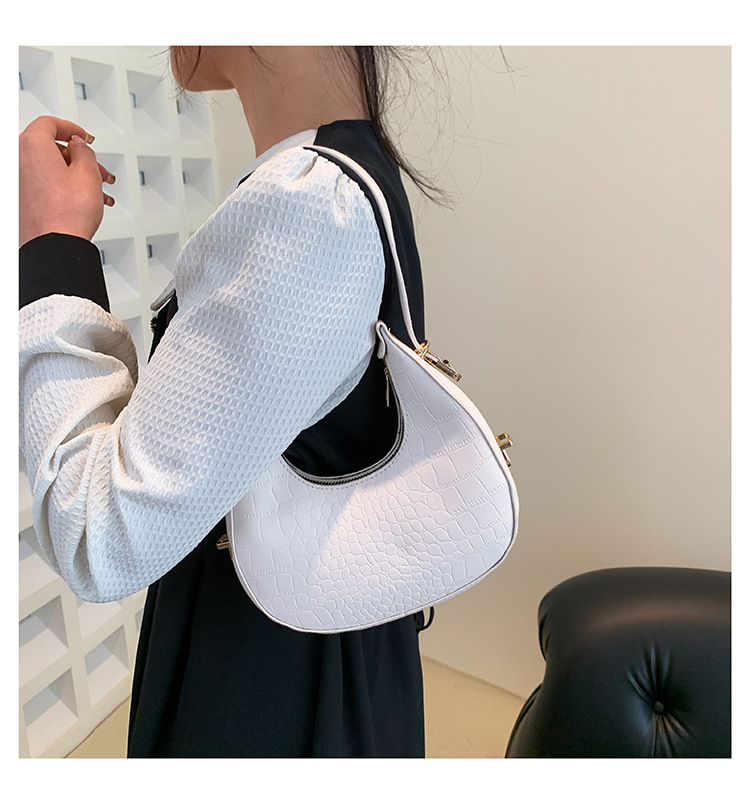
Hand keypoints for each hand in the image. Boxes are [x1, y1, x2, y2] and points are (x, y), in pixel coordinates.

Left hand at [19, 116, 115, 247]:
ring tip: (97, 190)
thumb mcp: (88, 173)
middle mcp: (18, 161)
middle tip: (96, 168)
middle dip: (78, 159)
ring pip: (49, 169)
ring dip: (74, 175)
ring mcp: (17, 182)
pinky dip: (62, 187)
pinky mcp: (20, 200)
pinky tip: (82, 199)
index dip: (71, 129)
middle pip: (50, 149)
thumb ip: (84, 151)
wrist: (55, 245)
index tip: (84, 136)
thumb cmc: (67, 214)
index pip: (49, 124)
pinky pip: (43, 184)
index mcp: (31, 146)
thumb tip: (79, 146)